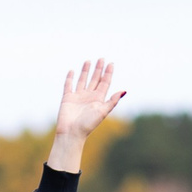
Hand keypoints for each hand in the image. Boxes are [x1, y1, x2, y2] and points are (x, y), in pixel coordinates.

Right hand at [47, 58, 125, 173]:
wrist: (72, 133)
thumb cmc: (88, 124)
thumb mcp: (103, 112)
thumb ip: (112, 101)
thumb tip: (124, 91)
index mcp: (98, 99)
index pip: (105, 83)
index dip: (108, 73)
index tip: (111, 63)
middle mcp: (89, 96)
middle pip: (95, 79)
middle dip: (98, 69)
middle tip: (102, 58)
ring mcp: (78, 96)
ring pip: (83, 80)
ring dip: (85, 71)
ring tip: (88, 61)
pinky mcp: (67, 98)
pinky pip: (69, 85)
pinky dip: (70, 78)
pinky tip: (72, 71)